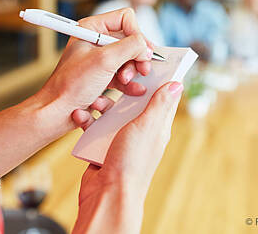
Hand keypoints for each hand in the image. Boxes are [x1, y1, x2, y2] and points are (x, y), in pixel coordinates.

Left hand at [37, 8, 153, 133]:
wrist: (57, 112)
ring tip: (127, 82)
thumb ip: (131, 47)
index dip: (137, 34)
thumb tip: (146, 47)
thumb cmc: (71, 85)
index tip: (142, 52)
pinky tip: (133, 91)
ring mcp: (100, 60)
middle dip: (137, 56)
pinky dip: (129, 83)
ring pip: (129, 59)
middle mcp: (96, 41)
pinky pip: (123, 75)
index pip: (125, 19)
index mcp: (91, 28)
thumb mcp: (105, 60)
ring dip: (132, 71)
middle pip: (130, 40)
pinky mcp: (102, 76)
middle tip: (142, 69)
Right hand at [73, 81, 183, 233]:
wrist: (107, 194)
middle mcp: (140, 131)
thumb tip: (177, 84)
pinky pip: (95, 126)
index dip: (160, 79)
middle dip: (122, 88)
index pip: (163, 98)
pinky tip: (79, 115)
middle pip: (133, 101)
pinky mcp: (102, 146)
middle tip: (116, 77)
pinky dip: (87, 120)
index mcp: (156, 127)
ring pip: (111, 112)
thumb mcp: (147, 127)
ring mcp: (120, 138)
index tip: (151, 62)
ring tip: (92, 101)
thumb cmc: (131, 163)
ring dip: (100, 104)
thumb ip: (159, 105)